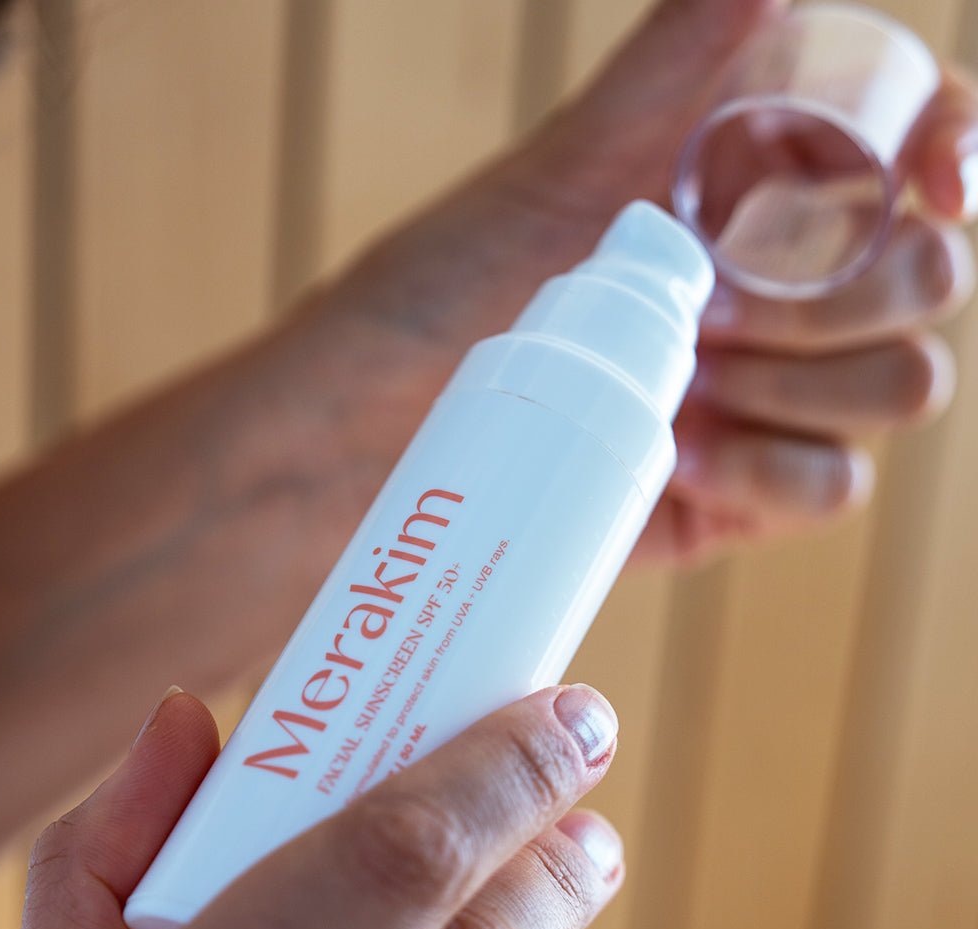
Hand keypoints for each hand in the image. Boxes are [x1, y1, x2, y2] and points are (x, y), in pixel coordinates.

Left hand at [287, 0, 974, 566]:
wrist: (367, 440)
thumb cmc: (440, 295)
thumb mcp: (553, 175)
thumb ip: (665, 72)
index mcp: (746, 204)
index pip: (906, 160)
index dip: (952, 152)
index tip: (936, 177)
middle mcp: (771, 300)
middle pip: (921, 283)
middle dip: (851, 291)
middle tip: (722, 310)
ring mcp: (760, 402)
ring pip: (896, 387)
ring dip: (811, 383)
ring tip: (690, 386)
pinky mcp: (734, 498)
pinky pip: (830, 486)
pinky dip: (779, 470)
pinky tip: (690, 461)